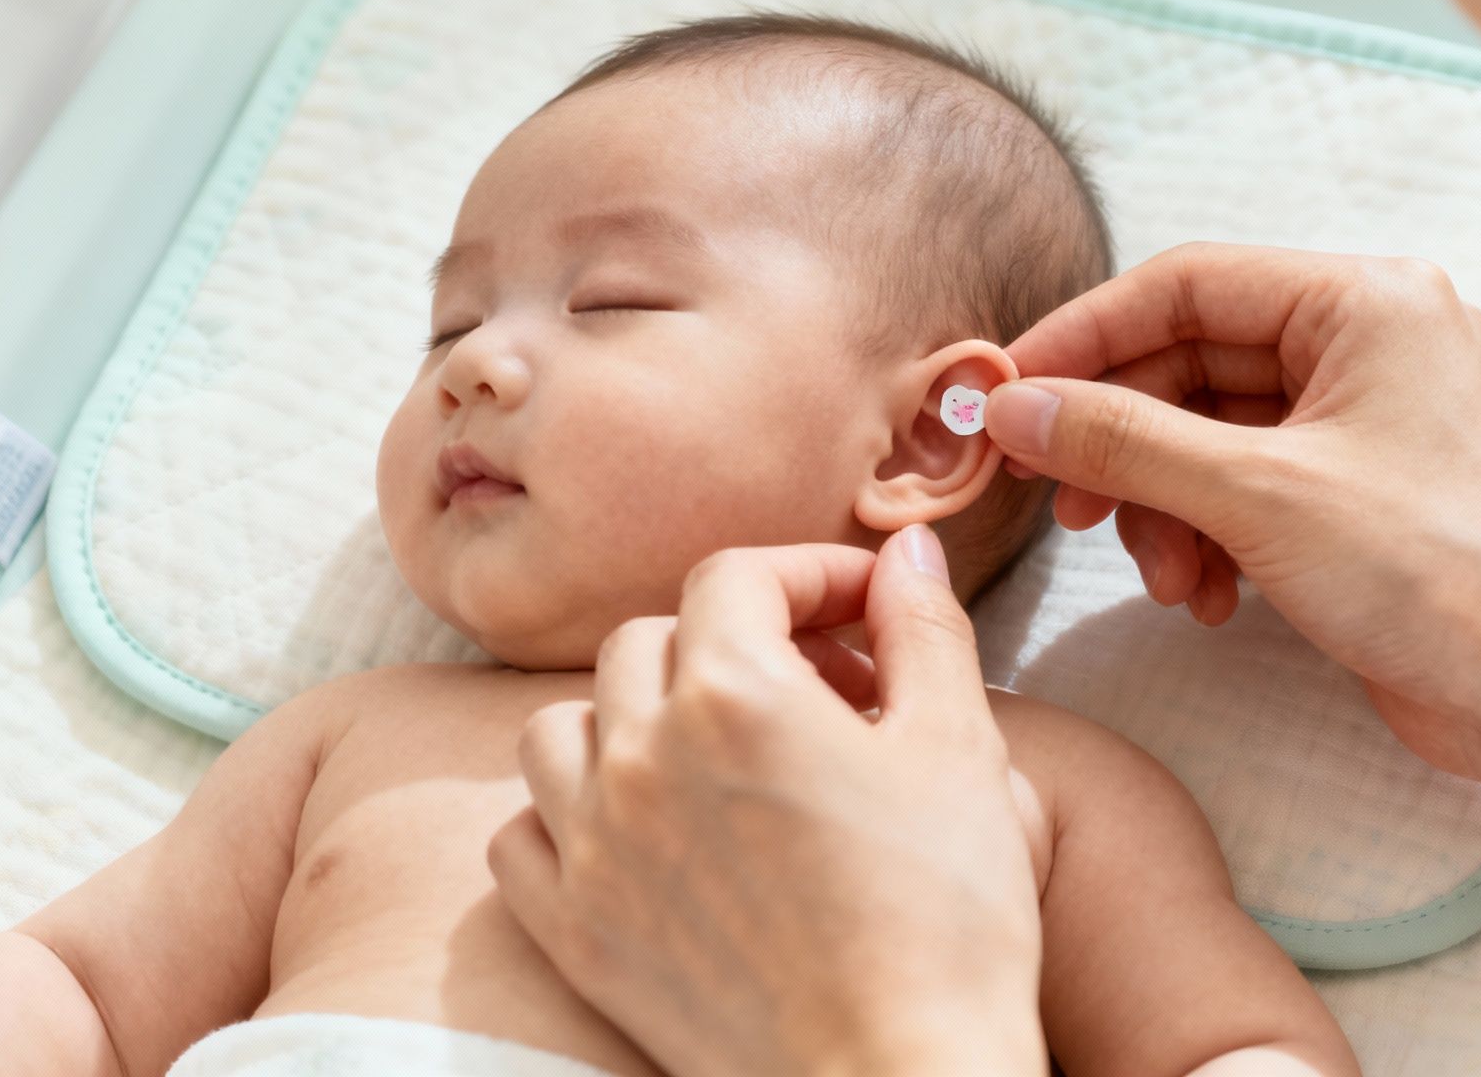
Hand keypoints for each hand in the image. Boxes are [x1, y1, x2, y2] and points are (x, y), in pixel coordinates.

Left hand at [489, 529, 1048, 1076]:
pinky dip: (564, 812)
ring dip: (630, 713)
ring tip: (708, 747)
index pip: (738, 576)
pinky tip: (636, 829)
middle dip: (734, 639)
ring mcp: (593, 848)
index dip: (808, 574)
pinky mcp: (573, 933)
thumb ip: (922, 628)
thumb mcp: (959, 749)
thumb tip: (905, 547)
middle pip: (652, 638)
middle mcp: (640, 754)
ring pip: (562, 725)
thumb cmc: (946, 919)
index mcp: (735, 692)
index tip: (861, 610)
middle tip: (816, 688)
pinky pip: (521, 833)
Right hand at [984, 243, 1480, 779]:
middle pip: (1190, 363)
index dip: (1085, 337)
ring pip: (1207, 434)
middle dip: (1123, 443)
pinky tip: (1207, 597)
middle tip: (1061, 503)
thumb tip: (1012, 405)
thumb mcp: (1256, 496)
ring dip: (1162, 506)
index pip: (1187, 284)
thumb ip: (1124, 441)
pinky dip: (1206, 536)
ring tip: (1161, 578)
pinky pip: (1241, 486)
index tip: (1006, 393)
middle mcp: (1367, 342)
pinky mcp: (1352, 491)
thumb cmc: (1435, 573)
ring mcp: (1361, 419)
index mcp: (1365, 300)